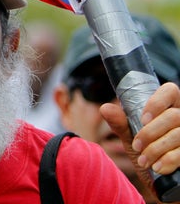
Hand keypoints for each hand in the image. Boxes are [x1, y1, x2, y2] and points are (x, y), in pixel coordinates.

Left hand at [101, 82, 179, 200]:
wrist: (162, 186)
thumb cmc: (148, 156)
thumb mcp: (132, 139)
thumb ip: (121, 124)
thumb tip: (105, 108)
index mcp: (170, 109)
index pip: (171, 91)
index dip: (157, 102)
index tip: (143, 119)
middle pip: (173, 116)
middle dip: (150, 132)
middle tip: (136, 145)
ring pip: (179, 134)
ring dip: (156, 149)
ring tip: (143, 161)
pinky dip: (168, 160)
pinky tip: (157, 168)